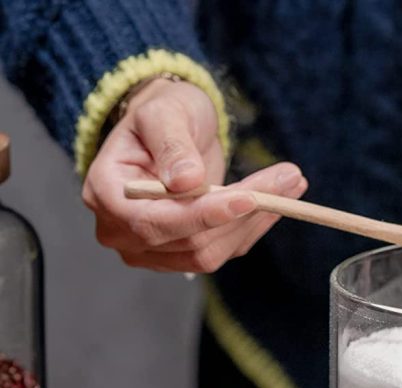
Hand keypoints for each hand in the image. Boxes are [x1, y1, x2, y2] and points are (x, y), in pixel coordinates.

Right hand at [82, 78, 306, 272]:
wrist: (169, 130)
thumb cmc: (161, 114)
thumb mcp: (164, 113)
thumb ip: (172, 145)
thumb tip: (186, 181)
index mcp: (105, 194)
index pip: (155, 221)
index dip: (203, 215)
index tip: (247, 197)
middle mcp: (122, 232)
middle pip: (190, 241)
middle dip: (242, 213)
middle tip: (289, 179)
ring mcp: (152, 251)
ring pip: (211, 252)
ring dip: (255, 221)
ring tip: (290, 184)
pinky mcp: (182, 256)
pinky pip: (223, 250)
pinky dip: (253, 227)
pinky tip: (278, 201)